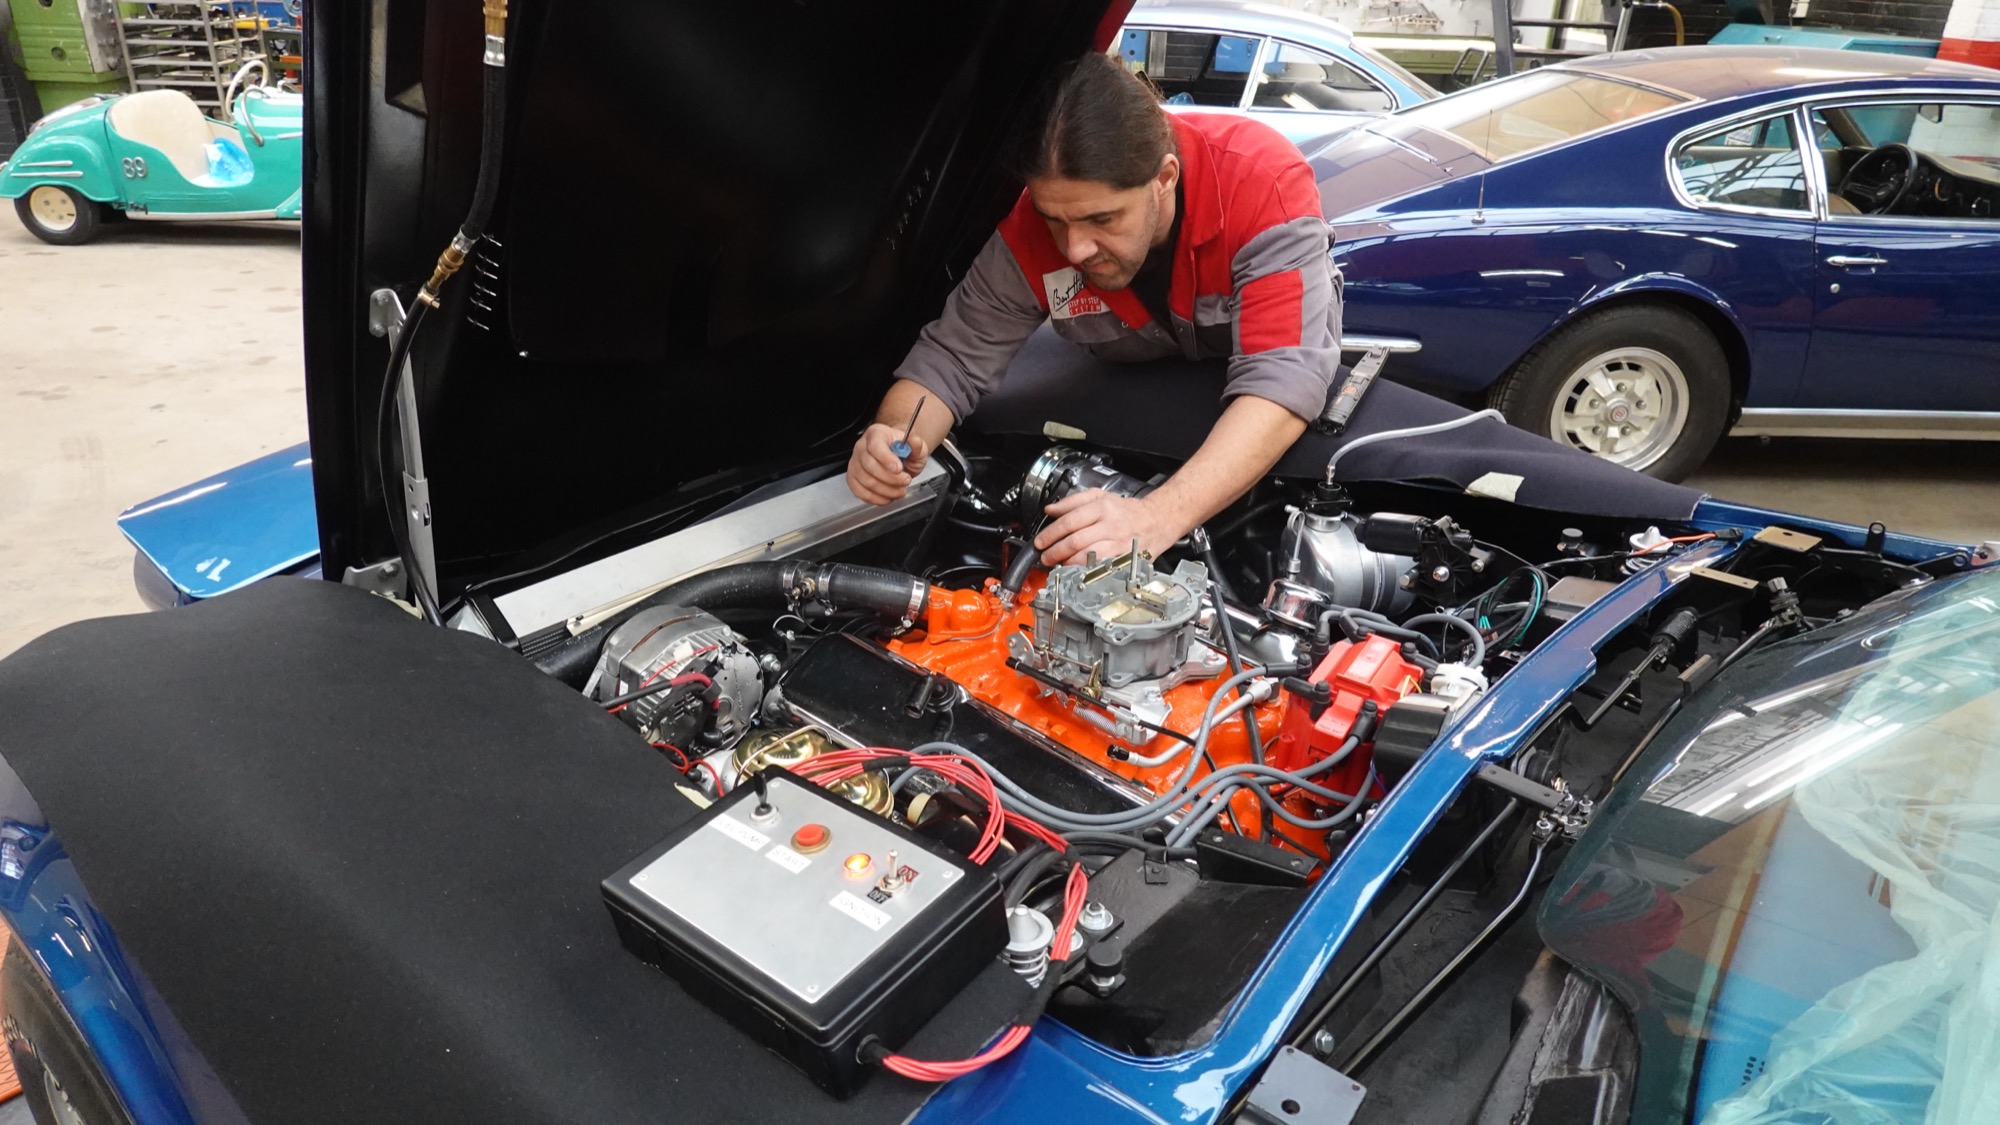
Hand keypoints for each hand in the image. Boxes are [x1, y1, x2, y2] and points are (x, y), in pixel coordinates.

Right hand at [846, 423, 927, 504]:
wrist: (898, 458)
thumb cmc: (904, 451)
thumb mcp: (916, 446)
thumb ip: (917, 445)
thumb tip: (915, 442)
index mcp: (876, 434)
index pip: (875, 446)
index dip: (886, 459)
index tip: (899, 469)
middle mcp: (862, 447)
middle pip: (870, 465)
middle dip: (891, 478)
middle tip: (906, 480)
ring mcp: (855, 463)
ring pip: (867, 481)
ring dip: (887, 490)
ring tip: (900, 490)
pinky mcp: (853, 479)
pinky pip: (861, 492)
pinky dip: (877, 498)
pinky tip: (889, 496)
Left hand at [1033, 490, 1180, 564]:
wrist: (1157, 520)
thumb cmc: (1128, 510)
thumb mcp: (1100, 496)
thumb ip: (1073, 501)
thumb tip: (1051, 509)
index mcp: (1102, 507)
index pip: (1069, 521)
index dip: (1051, 533)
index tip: (1040, 541)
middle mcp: (1110, 525)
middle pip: (1075, 540)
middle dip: (1055, 550)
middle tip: (1045, 556)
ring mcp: (1118, 543)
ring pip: (1086, 555)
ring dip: (1066, 561)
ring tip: (1057, 563)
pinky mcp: (1123, 557)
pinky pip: (1099, 565)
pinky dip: (1084, 569)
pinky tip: (1075, 569)